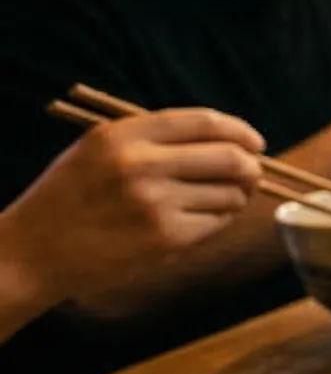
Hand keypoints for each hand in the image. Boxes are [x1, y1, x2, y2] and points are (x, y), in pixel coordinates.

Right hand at [0, 109, 262, 307]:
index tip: (255, 142)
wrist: (32, 252)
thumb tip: (227, 140)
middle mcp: (141, 165)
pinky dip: (217, 222)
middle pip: (230, 157)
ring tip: (211, 202)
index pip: (204, 121)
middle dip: (250, 167)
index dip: (240, 131)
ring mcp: (156, 203)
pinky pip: (217, 223)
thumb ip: (153, 139)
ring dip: (233, 198)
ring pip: (231, 194)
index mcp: (123, 135)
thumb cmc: (70, 198)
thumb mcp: (98, 150)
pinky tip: (194, 222)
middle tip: (251, 175)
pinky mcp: (167, 238)